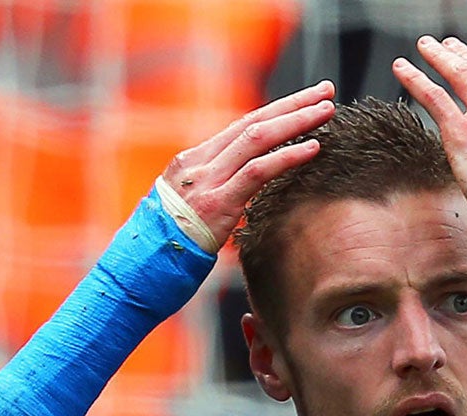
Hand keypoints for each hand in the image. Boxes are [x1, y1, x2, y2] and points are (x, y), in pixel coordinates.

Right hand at [161, 82, 337, 248]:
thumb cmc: (165, 250)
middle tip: (325, 91)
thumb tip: (239, 191)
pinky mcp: (217, 204)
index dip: (275, 111)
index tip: (304, 100)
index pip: (240, 127)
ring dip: (296, 122)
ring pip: (258, 139)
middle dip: (292, 104)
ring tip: (326, 112)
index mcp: (190, 162)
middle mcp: (197, 164)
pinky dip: (288, 156)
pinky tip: (313, 147)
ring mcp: (205, 182)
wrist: (140, 272)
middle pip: (252, 122)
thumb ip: (210, 193)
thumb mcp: (184, 211)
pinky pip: (258, 172)